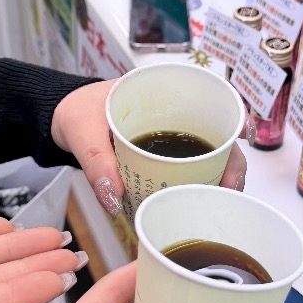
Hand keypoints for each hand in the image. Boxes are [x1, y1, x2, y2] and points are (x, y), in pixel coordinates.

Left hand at [51, 81, 248, 218]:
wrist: (59, 119)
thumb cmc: (75, 110)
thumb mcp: (81, 130)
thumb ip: (96, 162)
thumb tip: (115, 199)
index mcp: (161, 95)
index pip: (212, 100)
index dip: (235, 118)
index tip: (243, 137)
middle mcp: (174, 117)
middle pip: (217, 137)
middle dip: (231, 164)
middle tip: (228, 189)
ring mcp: (169, 140)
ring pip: (206, 160)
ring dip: (216, 181)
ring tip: (218, 205)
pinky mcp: (160, 161)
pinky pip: (185, 175)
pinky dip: (195, 190)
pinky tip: (196, 208)